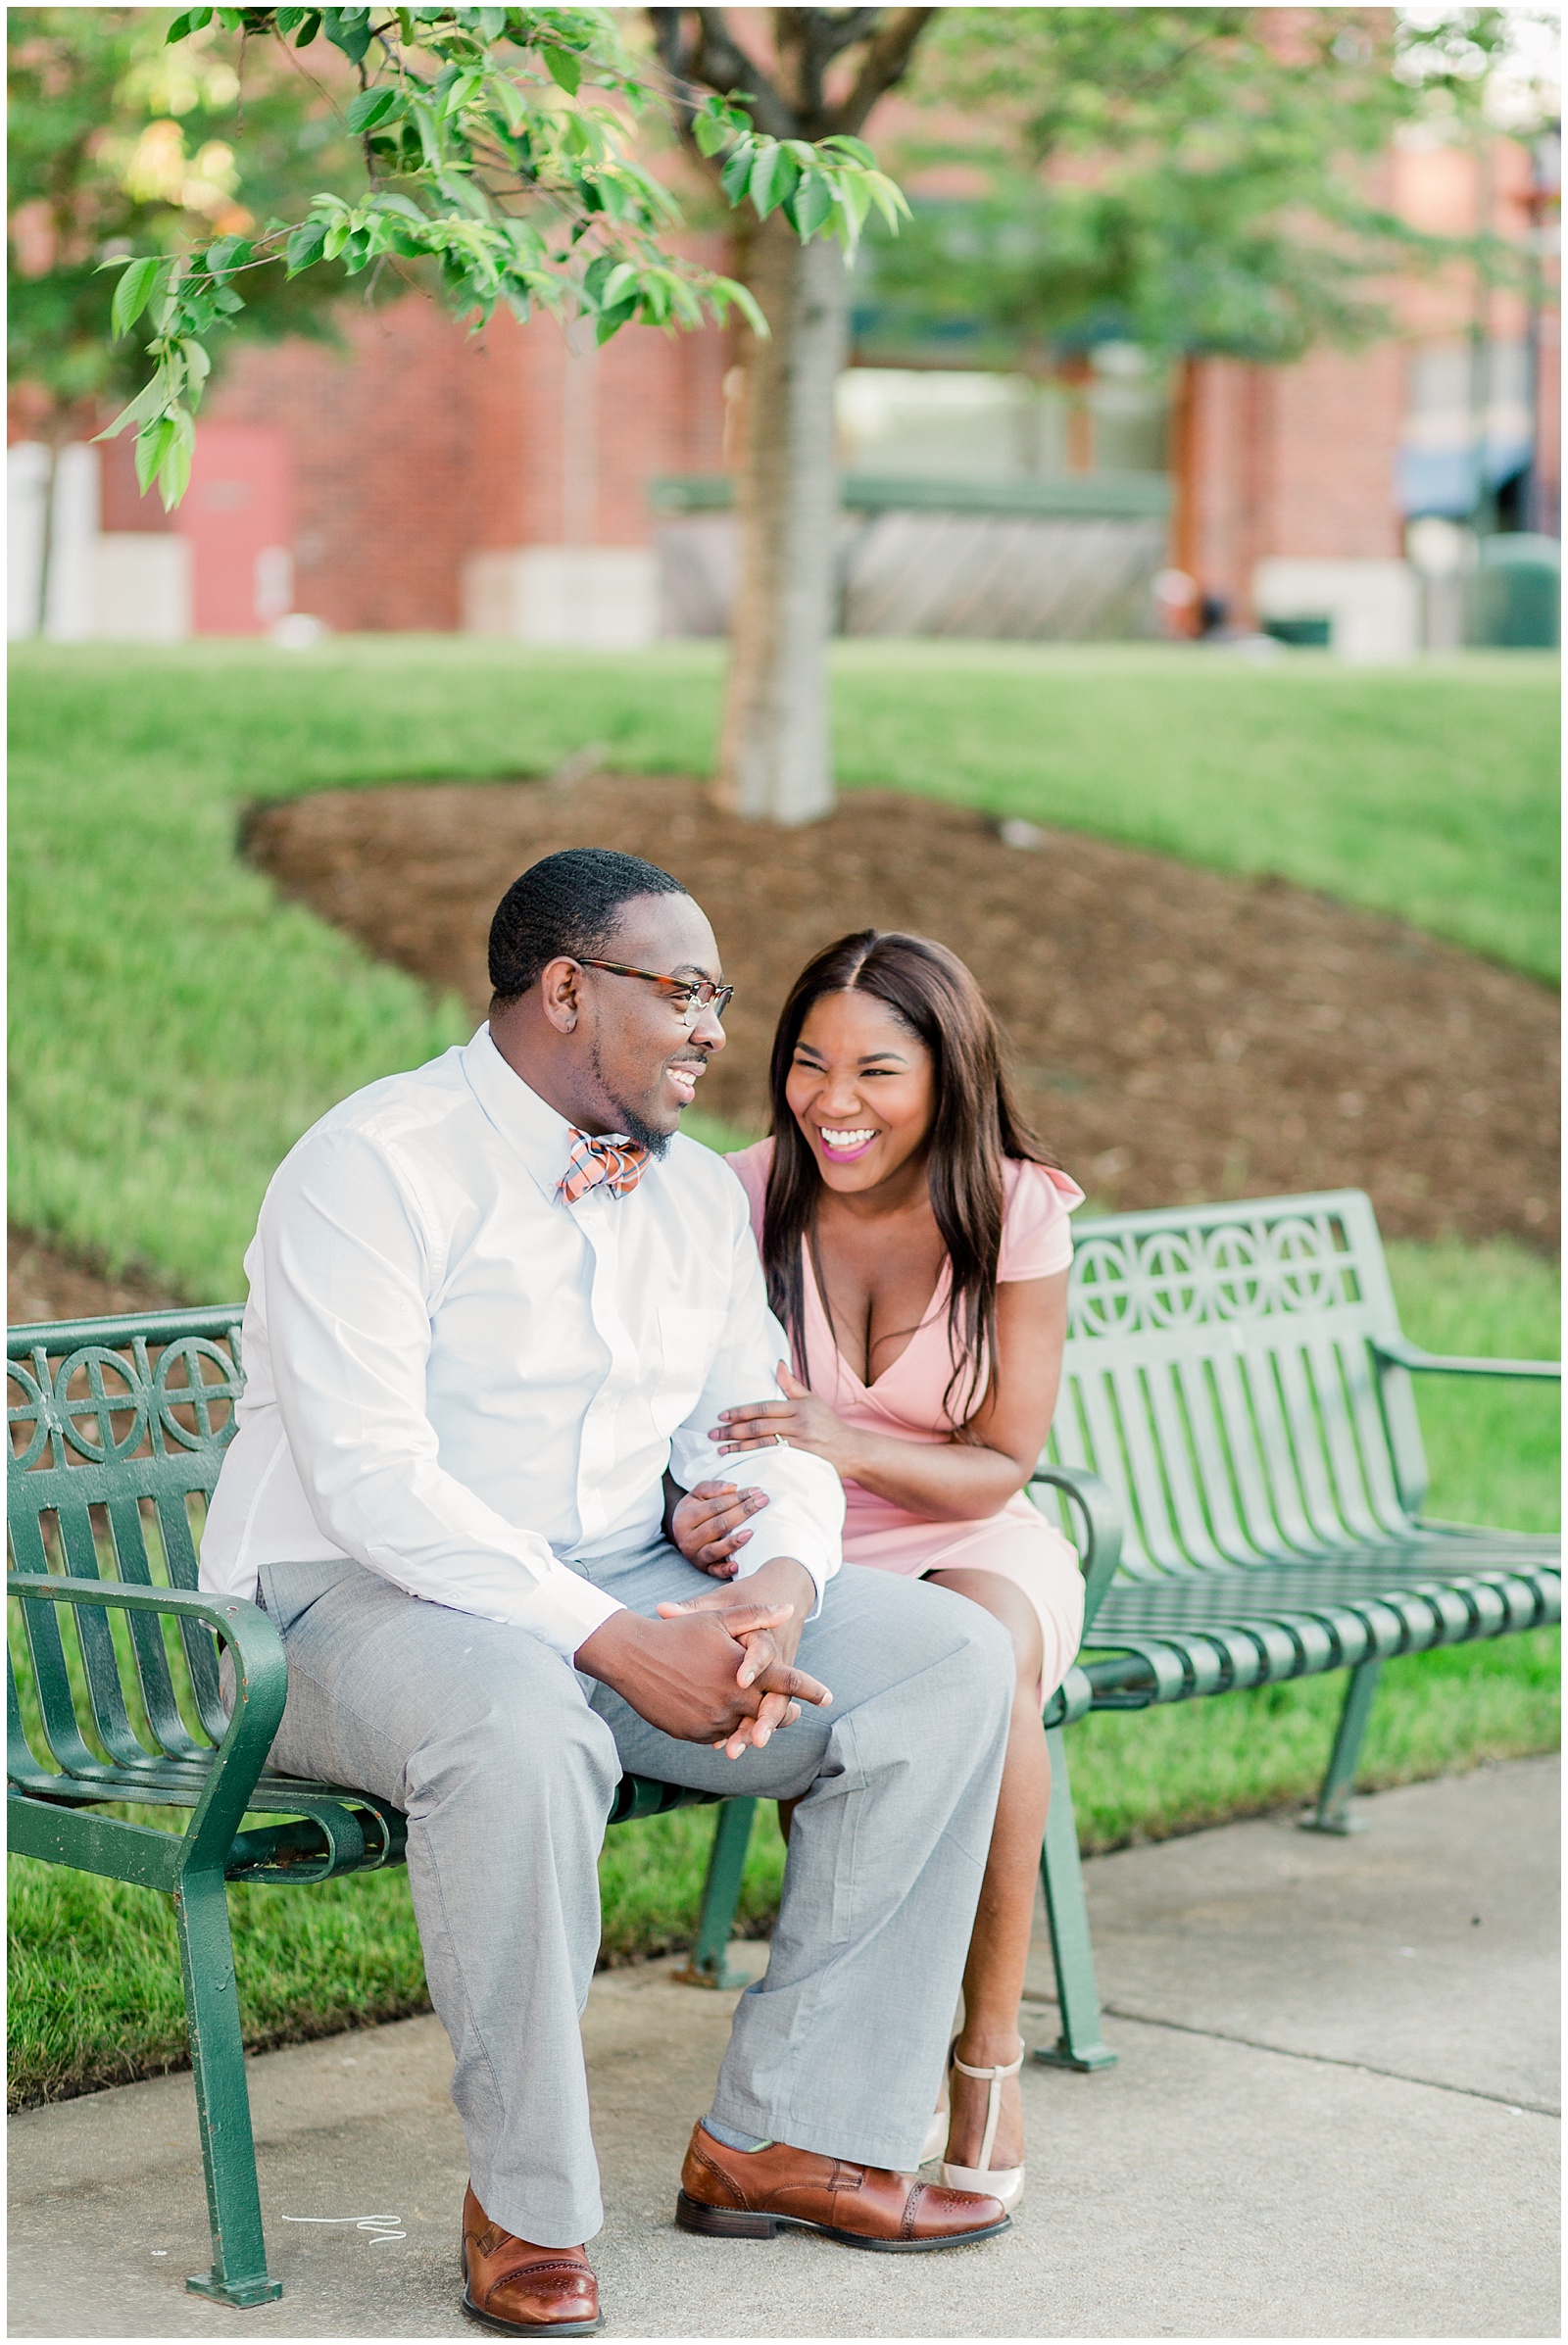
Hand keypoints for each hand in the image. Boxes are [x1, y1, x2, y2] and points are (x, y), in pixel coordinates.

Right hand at [576, 1569, 827, 1761]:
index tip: (829, 1696)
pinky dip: (724, 1726)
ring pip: (742, 1726)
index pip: (788, 1684)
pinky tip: (723, 1717)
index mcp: (744, 1674)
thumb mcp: (719, 1618)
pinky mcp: (693, 1734)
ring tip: (758, 1718)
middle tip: (792, 1711)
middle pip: (769, 1714)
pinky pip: (717, 1734)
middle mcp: (732, 1702)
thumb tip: (789, 1609)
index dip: (811, 1690)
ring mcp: (712, 1722)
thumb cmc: (678, 1632)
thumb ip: (757, 1616)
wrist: (632, 1657)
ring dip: (750, 1721)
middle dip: (780, 1713)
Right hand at [670, 1477, 771, 1575]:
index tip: (757, 1491)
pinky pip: (715, 1571)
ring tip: (751, 1532)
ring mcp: (695, 1555)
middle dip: (743, 1512)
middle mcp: (687, 1538)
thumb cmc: (695, 1510)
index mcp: (684, 1518)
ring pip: (715, 1550)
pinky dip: (725, 1570)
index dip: (737, 1498)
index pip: (715, 1506)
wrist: (681, 1533)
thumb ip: (712, 1488)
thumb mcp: (697, 1494)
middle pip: (718, 1525)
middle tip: (763, 1501)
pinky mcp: (703, 1569)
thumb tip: (732, 1488)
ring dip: (733, 1542)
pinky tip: (737, 1566)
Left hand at [710, 1363, 856, 1473]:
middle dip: (733, 1431)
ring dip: (739, 1447)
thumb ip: (792, 1385)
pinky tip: (741, 1462)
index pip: (763, 1408)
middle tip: (713, 1434)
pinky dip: (756, 1460)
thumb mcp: (812, 1401)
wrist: (852, 1449)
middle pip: (759, 1426)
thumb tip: (777, 1363)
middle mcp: (800, 1424)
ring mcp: (802, 1443)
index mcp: (799, 1407)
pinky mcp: (803, 1460)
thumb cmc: (829, 1424)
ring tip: (721, 1450)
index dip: (740, 1412)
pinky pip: (775, 1459)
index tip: (721, 1416)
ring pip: (764, 1444)